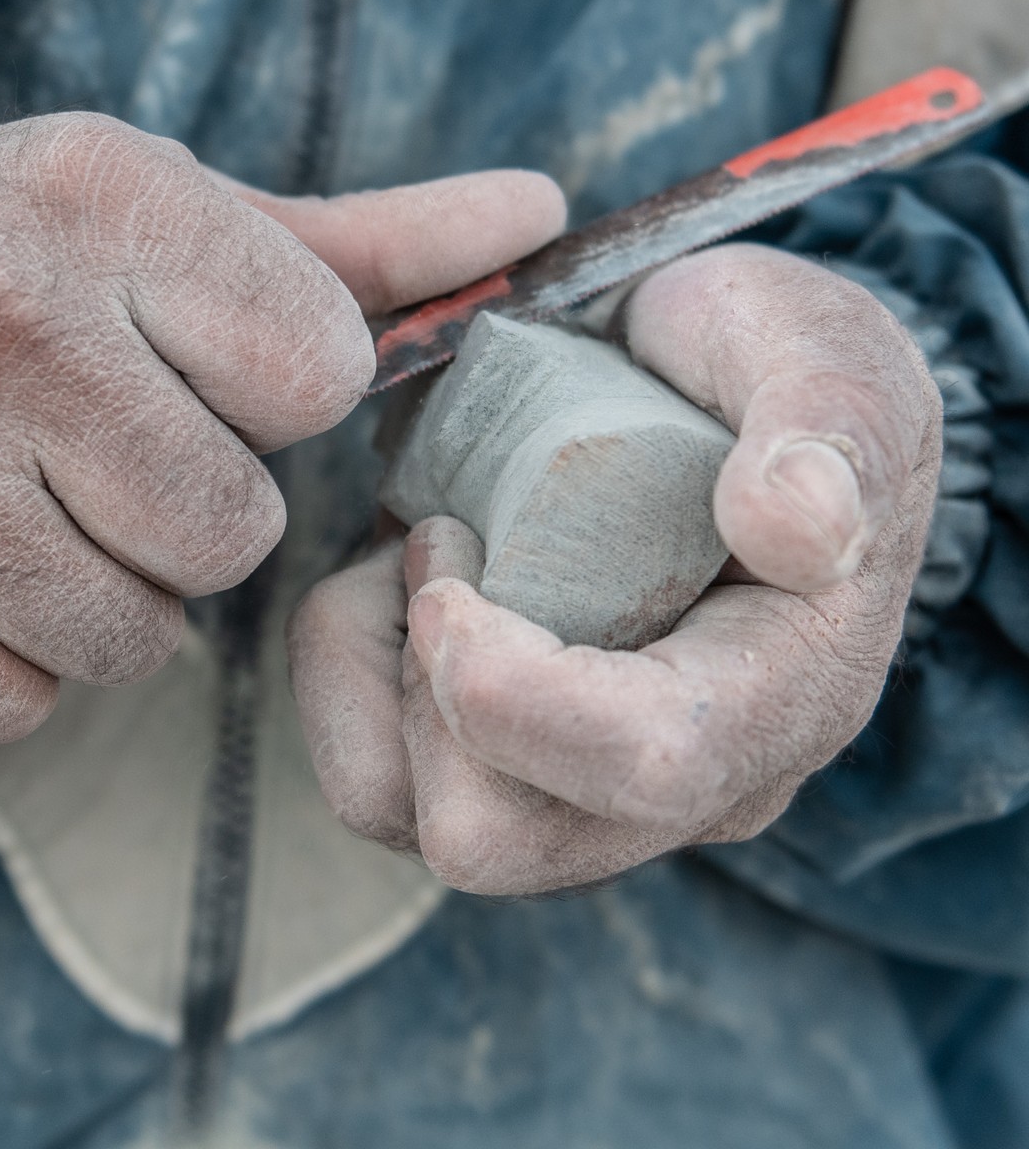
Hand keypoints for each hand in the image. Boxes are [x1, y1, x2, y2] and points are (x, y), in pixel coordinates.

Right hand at [0, 113, 564, 739]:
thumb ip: (352, 242)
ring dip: (102, 597)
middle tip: (99, 460)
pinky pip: (18, 707)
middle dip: (187, 516)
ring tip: (21, 513)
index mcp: (96, 199)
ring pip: (134, 640)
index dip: (266, 400)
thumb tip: (539, 217)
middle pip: (229, 530)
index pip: (317, 374)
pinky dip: (8, 664)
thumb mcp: (145, 212)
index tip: (184, 373)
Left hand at [288, 244, 942, 892]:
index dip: (509, 685)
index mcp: (785, 696)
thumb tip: (802, 527)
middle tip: (447, 533)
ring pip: (401, 809)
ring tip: (433, 547)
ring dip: (373, 667)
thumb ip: (832, 420)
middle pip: (489, 837)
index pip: (645, 768)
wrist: (688, 380)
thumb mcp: (815, 341)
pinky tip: (402, 581)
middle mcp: (689, 787)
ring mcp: (583, 798)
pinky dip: (346, 668)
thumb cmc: (754, 362)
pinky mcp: (492, 778)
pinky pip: (365, 772)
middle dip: (418, 682)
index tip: (444, 540)